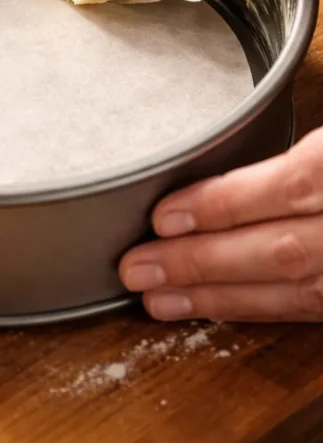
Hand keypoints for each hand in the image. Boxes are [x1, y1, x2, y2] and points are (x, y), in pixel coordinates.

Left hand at [119, 129, 322, 320]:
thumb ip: (291, 145)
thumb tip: (216, 134)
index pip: (290, 185)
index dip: (224, 204)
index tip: (164, 217)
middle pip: (282, 250)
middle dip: (202, 262)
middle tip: (137, 267)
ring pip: (295, 290)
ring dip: (219, 296)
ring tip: (158, 299)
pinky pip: (311, 307)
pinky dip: (255, 306)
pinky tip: (211, 305)